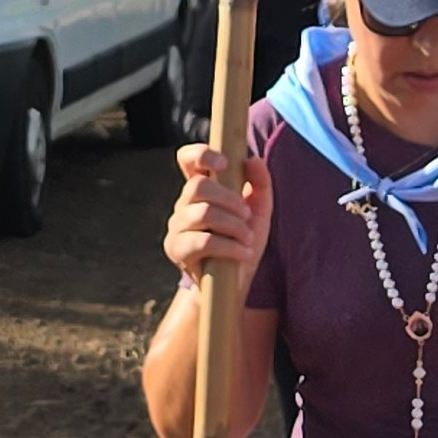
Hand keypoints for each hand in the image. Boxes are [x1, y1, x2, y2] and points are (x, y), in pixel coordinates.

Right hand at [163, 140, 272, 285]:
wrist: (235, 283)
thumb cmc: (244, 242)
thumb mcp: (260, 212)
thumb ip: (260, 184)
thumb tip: (254, 160)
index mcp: (201, 189)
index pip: (188, 159)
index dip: (202, 154)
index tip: (225, 163)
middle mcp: (184, 204)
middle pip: (198, 186)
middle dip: (230, 199)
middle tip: (247, 216)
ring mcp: (177, 226)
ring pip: (203, 213)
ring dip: (233, 225)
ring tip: (246, 239)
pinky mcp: (177, 249)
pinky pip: (203, 241)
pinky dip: (230, 246)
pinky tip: (243, 252)